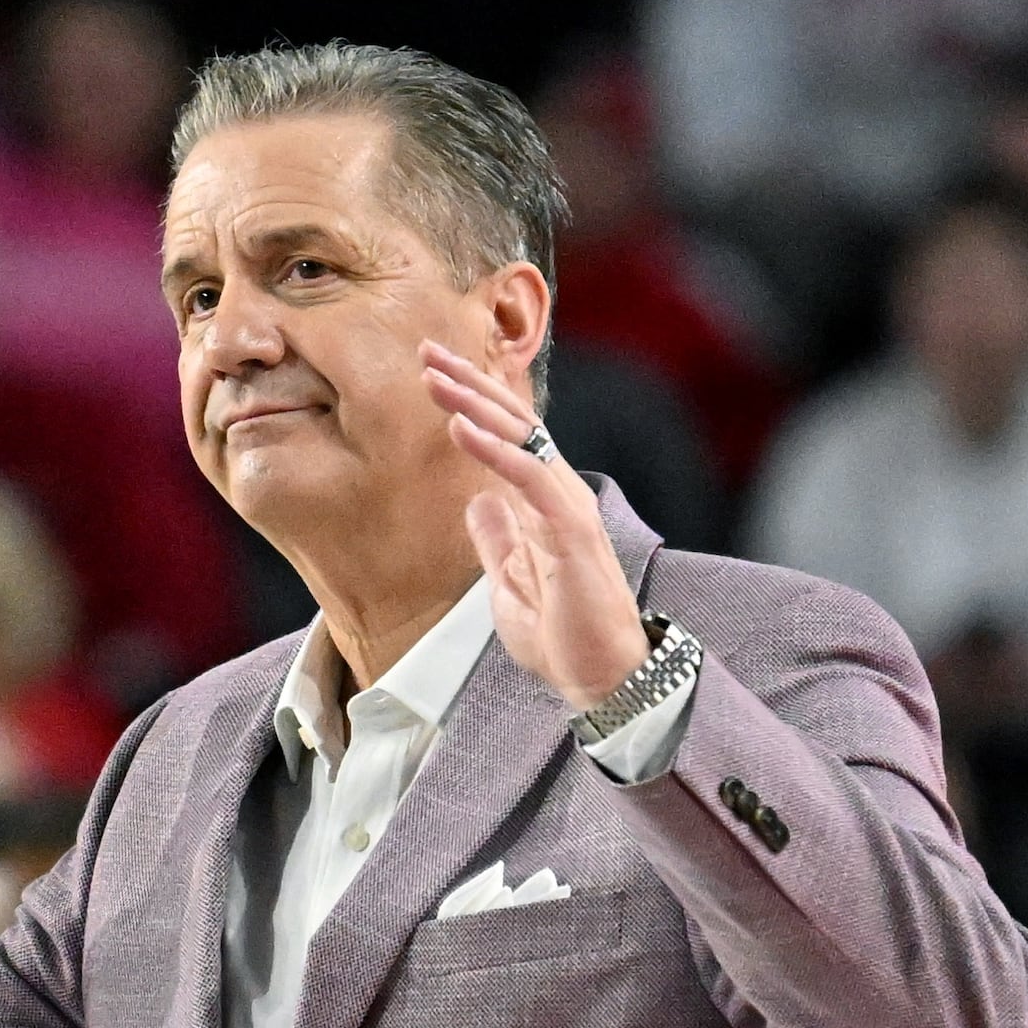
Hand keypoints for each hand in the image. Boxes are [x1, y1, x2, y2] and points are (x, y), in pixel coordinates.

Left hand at [420, 344, 648, 712]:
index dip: (472, 400)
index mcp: (544, 503)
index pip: (508, 437)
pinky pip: (528, 477)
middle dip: (469, 383)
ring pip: (520, 438)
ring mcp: (568, 508)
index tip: (433, 372)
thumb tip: (478, 501)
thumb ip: (498, 539)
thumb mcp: (510, 582)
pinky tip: (461, 426)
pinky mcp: (571, 530)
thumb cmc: (562, 635)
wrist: (600, 677)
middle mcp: (560, 493)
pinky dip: (494, 449)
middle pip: (513, 422)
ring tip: (435, 377)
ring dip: (474, 403)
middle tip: (427, 350)